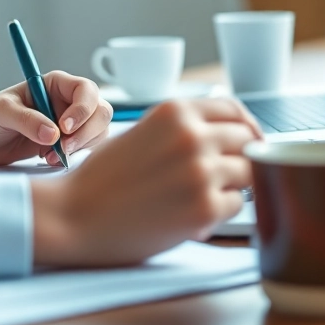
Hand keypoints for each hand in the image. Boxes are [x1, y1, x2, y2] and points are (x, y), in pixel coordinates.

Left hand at [0, 71, 112, 165]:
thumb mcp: (2, 112)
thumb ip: (26, 120)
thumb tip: (53, 135)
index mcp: (55, 84)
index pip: (85, 90)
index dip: (82, 109)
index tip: (63, 128)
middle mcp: (67, 102)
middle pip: (99, 112)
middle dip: (86, 132)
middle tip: (62, 149)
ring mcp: (70, 124)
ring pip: (98, 132)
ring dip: (81, 147)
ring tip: (51, 156)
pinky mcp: (66, 143)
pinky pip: (86, 149)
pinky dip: (75, 157)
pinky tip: (50, 160)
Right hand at [29, 97, 262, 267]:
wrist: (74, 215)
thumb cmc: (102, 179)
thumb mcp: (142, 133)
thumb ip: (182, 129)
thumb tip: (225, 136)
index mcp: (176, 112)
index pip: (233, 109)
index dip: (246, 126)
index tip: (250, 140)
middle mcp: (192, 136)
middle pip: (247, 140)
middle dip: (243, 158)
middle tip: (233, 175)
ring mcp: (201, 172)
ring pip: (249, 173)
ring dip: (234, 186)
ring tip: (207, 196)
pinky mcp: (204, 208)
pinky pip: (237, 205)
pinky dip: (221, 212)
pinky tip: (195, 215)